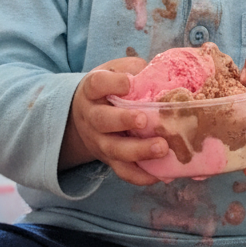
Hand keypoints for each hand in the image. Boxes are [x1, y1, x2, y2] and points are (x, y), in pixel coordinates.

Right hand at [59, 57, 168, 185]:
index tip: (128, 83)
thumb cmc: (108, 90)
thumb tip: (161, 73)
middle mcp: (92, 117)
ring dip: (138, 150)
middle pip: (102, 120)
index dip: (111, 84)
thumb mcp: (115, 72)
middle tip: (144, 120)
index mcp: (93, 91)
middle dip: (123, 121)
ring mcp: (100, 141)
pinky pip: (123, 171)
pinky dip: (140, 176)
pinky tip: (160, 175)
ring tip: (162, 147)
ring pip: (114, 149)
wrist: (84, 116)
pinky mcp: (109, 159)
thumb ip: (134, 70)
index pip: (96, 84)